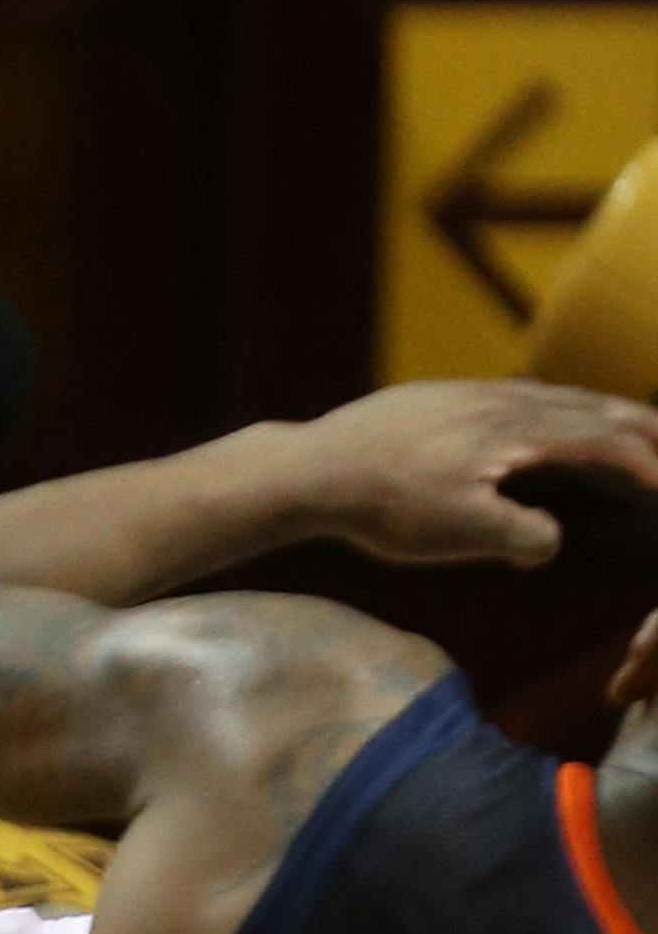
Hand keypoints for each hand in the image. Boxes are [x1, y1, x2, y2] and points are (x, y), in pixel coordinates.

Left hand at [301, 380, 657, 567]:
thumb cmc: (385, 504)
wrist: (310, 468)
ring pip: (552, 397)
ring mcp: (467, 394)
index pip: (603, 439)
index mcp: (516, 430)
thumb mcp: (463, 532)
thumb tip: (550, 538)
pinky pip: (516, 397)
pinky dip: (552, 411)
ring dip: (596, 415)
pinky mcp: (438, 399)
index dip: (645, 462)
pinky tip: (541, 426)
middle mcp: (499, 401)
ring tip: (623, 429)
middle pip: (587, 407)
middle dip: (638, 426)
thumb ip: (524, 536)